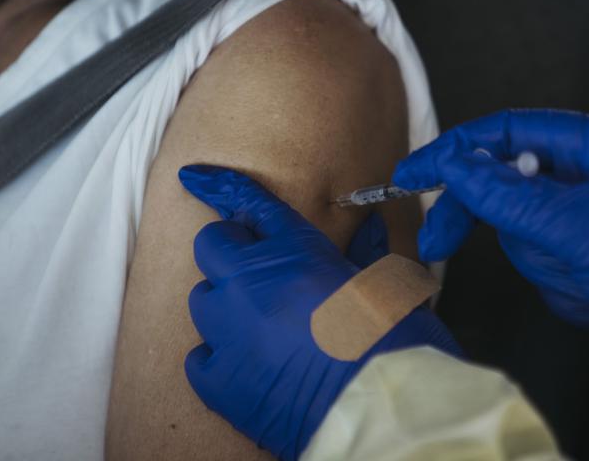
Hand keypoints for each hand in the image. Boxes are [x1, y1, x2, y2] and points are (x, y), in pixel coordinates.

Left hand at [178, 166, 459, 459]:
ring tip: (260, 327)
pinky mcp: (221, 380)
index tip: (194, 177)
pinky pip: (198, 356)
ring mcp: (230, 332)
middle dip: (231, 252)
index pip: (249, 205)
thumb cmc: (394, 345)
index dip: (220, 186)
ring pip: (203, 299)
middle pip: (212, 246)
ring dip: (226, 305)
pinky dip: (217, 356)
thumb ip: (366, 253)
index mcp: (296, 252)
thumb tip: (366, 230)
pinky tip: (245, 363)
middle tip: (259, 274)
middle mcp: (252, 283)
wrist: (379, 410)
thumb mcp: (388, 285)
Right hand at [393, 109, 588, 401]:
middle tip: (440, 244)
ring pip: (526, 234)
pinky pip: (548, 265)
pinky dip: (565, 286)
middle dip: (497, 222)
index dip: (455, 151)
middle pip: (510, 188)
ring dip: (547, 264)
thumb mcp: (577, 227)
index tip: (412, 174)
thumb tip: (454, 165)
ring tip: (587, 278)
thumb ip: (507, 196)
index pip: (509, 133)